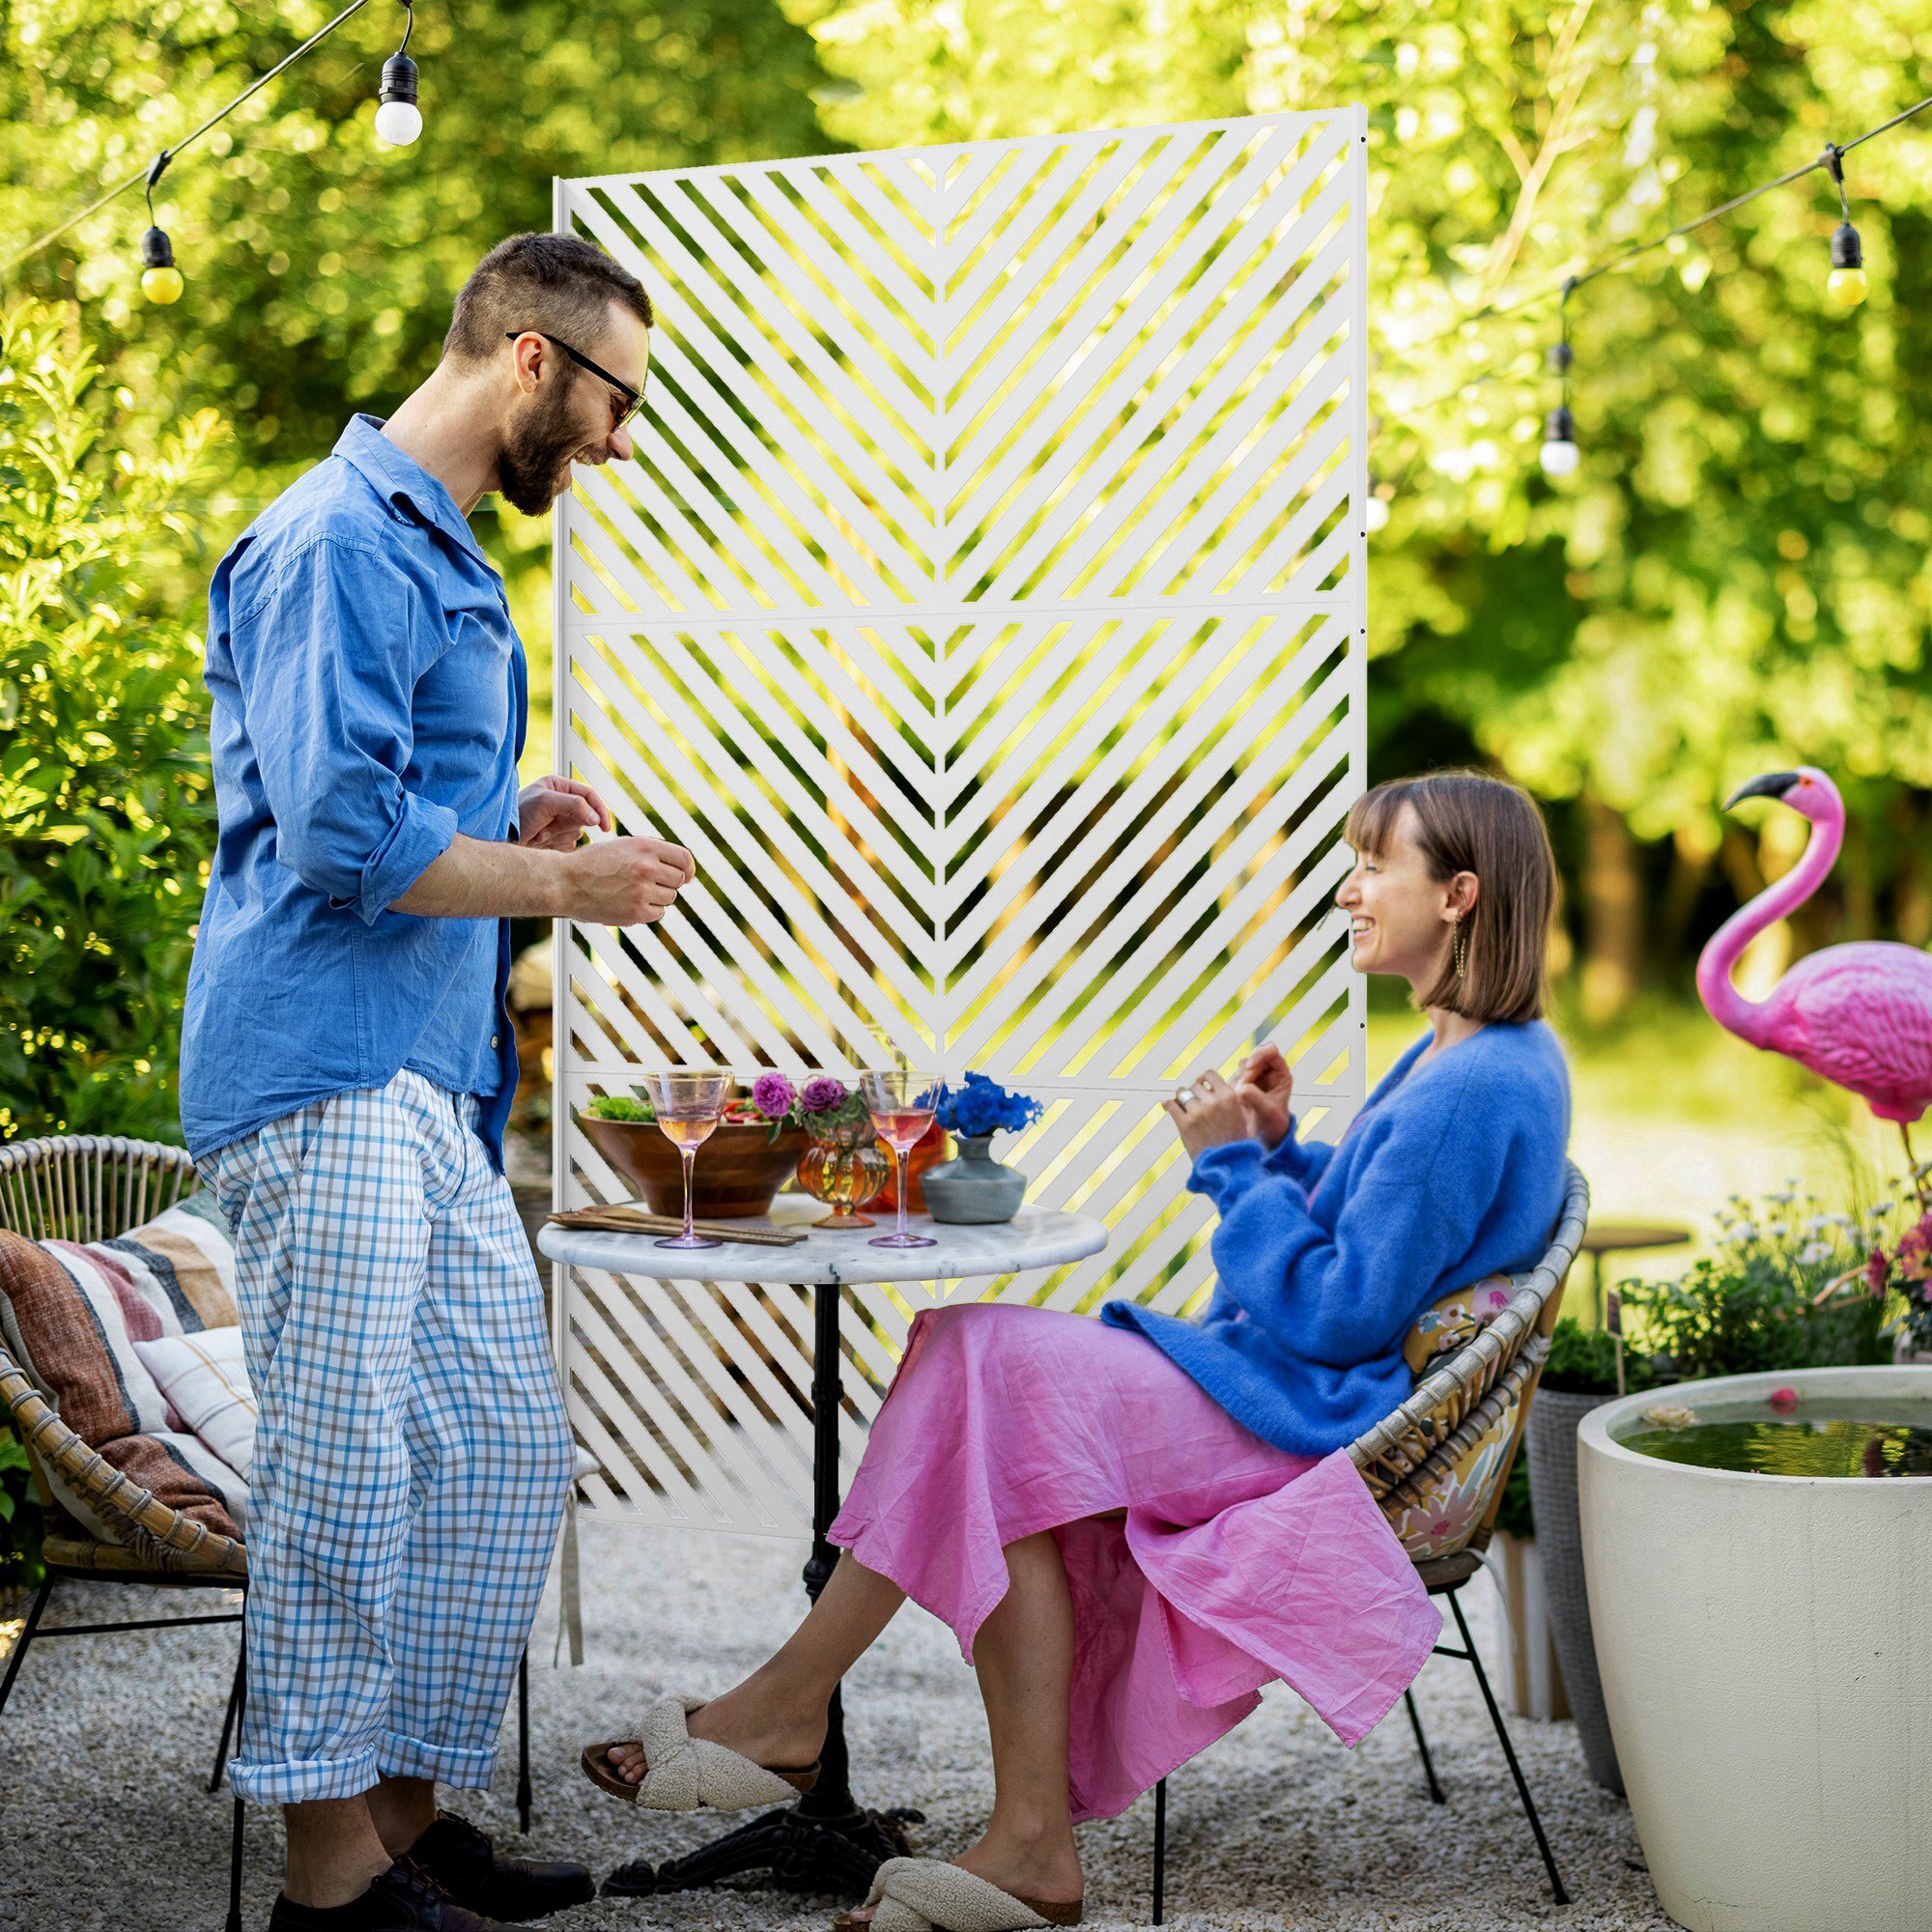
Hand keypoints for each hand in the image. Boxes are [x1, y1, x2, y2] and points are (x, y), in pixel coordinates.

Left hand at [519, 775, 611, 851]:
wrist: (501, 839)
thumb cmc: (517, 814)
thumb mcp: (546, 802)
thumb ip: (574, 805)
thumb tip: (595, 817)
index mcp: (558, 787)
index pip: (589, 795)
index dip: (599, 809)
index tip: (604, 826)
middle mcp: (560, 802)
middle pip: (585, 815)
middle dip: (571, 823)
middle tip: (553, 828)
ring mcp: (558, 821)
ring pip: (577, 831)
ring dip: (560, 835)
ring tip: (539, 833)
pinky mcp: (556, 838)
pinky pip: (569, 844)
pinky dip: (556, 844)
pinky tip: (539, 841)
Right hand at [565, 836, 695, 925]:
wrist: (565, 882)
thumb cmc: (591, 863)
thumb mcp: (622, 846)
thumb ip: (650, 853)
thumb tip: (681, 868)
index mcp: (645, 846)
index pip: (684, 858)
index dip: (688, 868)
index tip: (687, 876)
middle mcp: (647, 866)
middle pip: (678, 880)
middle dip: (667, 883)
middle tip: (648, 885)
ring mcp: (643, 890)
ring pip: (669, 898)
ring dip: (657, 898)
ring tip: (633, 893)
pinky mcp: (637, 911)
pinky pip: (658, 913)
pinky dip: (648, 912)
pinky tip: (630, 904)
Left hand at [1165, 1068, 1250, 1159]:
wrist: (1228, 1165)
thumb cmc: (1235, 1143)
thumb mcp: (1240, 1116)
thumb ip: (1227, 1100)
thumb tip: (1208, 1086)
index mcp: (1229, 1097)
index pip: (1209, 1074)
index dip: (1203, 1079)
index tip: (1200, 1085)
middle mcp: (1214, 1101)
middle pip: (1194, 1085)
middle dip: (1192, 1093)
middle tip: (1193, 1104)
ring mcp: (1198, 1112)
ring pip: (1181, 1093)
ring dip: (1181, 1099)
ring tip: (1183, 1108)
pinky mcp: (1185, 1124)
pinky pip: (1170, 1105)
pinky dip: (1168, 1105)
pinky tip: (1169, 1107)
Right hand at [1234, 1043, 1292, 1148]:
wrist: (1264, 1138)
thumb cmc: (1273, 1125)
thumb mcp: (1268, 1113)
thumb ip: (1256, 1099)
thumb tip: (1241, 1088)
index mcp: (1281, 1074)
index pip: (1271, 1051)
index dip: (1259, 1054)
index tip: (1249, 1067)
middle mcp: (1268, 1073)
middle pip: (1254, 1057)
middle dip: (1247, 1071)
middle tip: (1244, 1088)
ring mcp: (1255, 1079)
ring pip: (1242, 1067)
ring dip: (1240, 1079)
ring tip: (1243, 1098)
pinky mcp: (1242, 1085)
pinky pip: (1234, 1078)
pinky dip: (1233, 1087)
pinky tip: (1238, 1101)